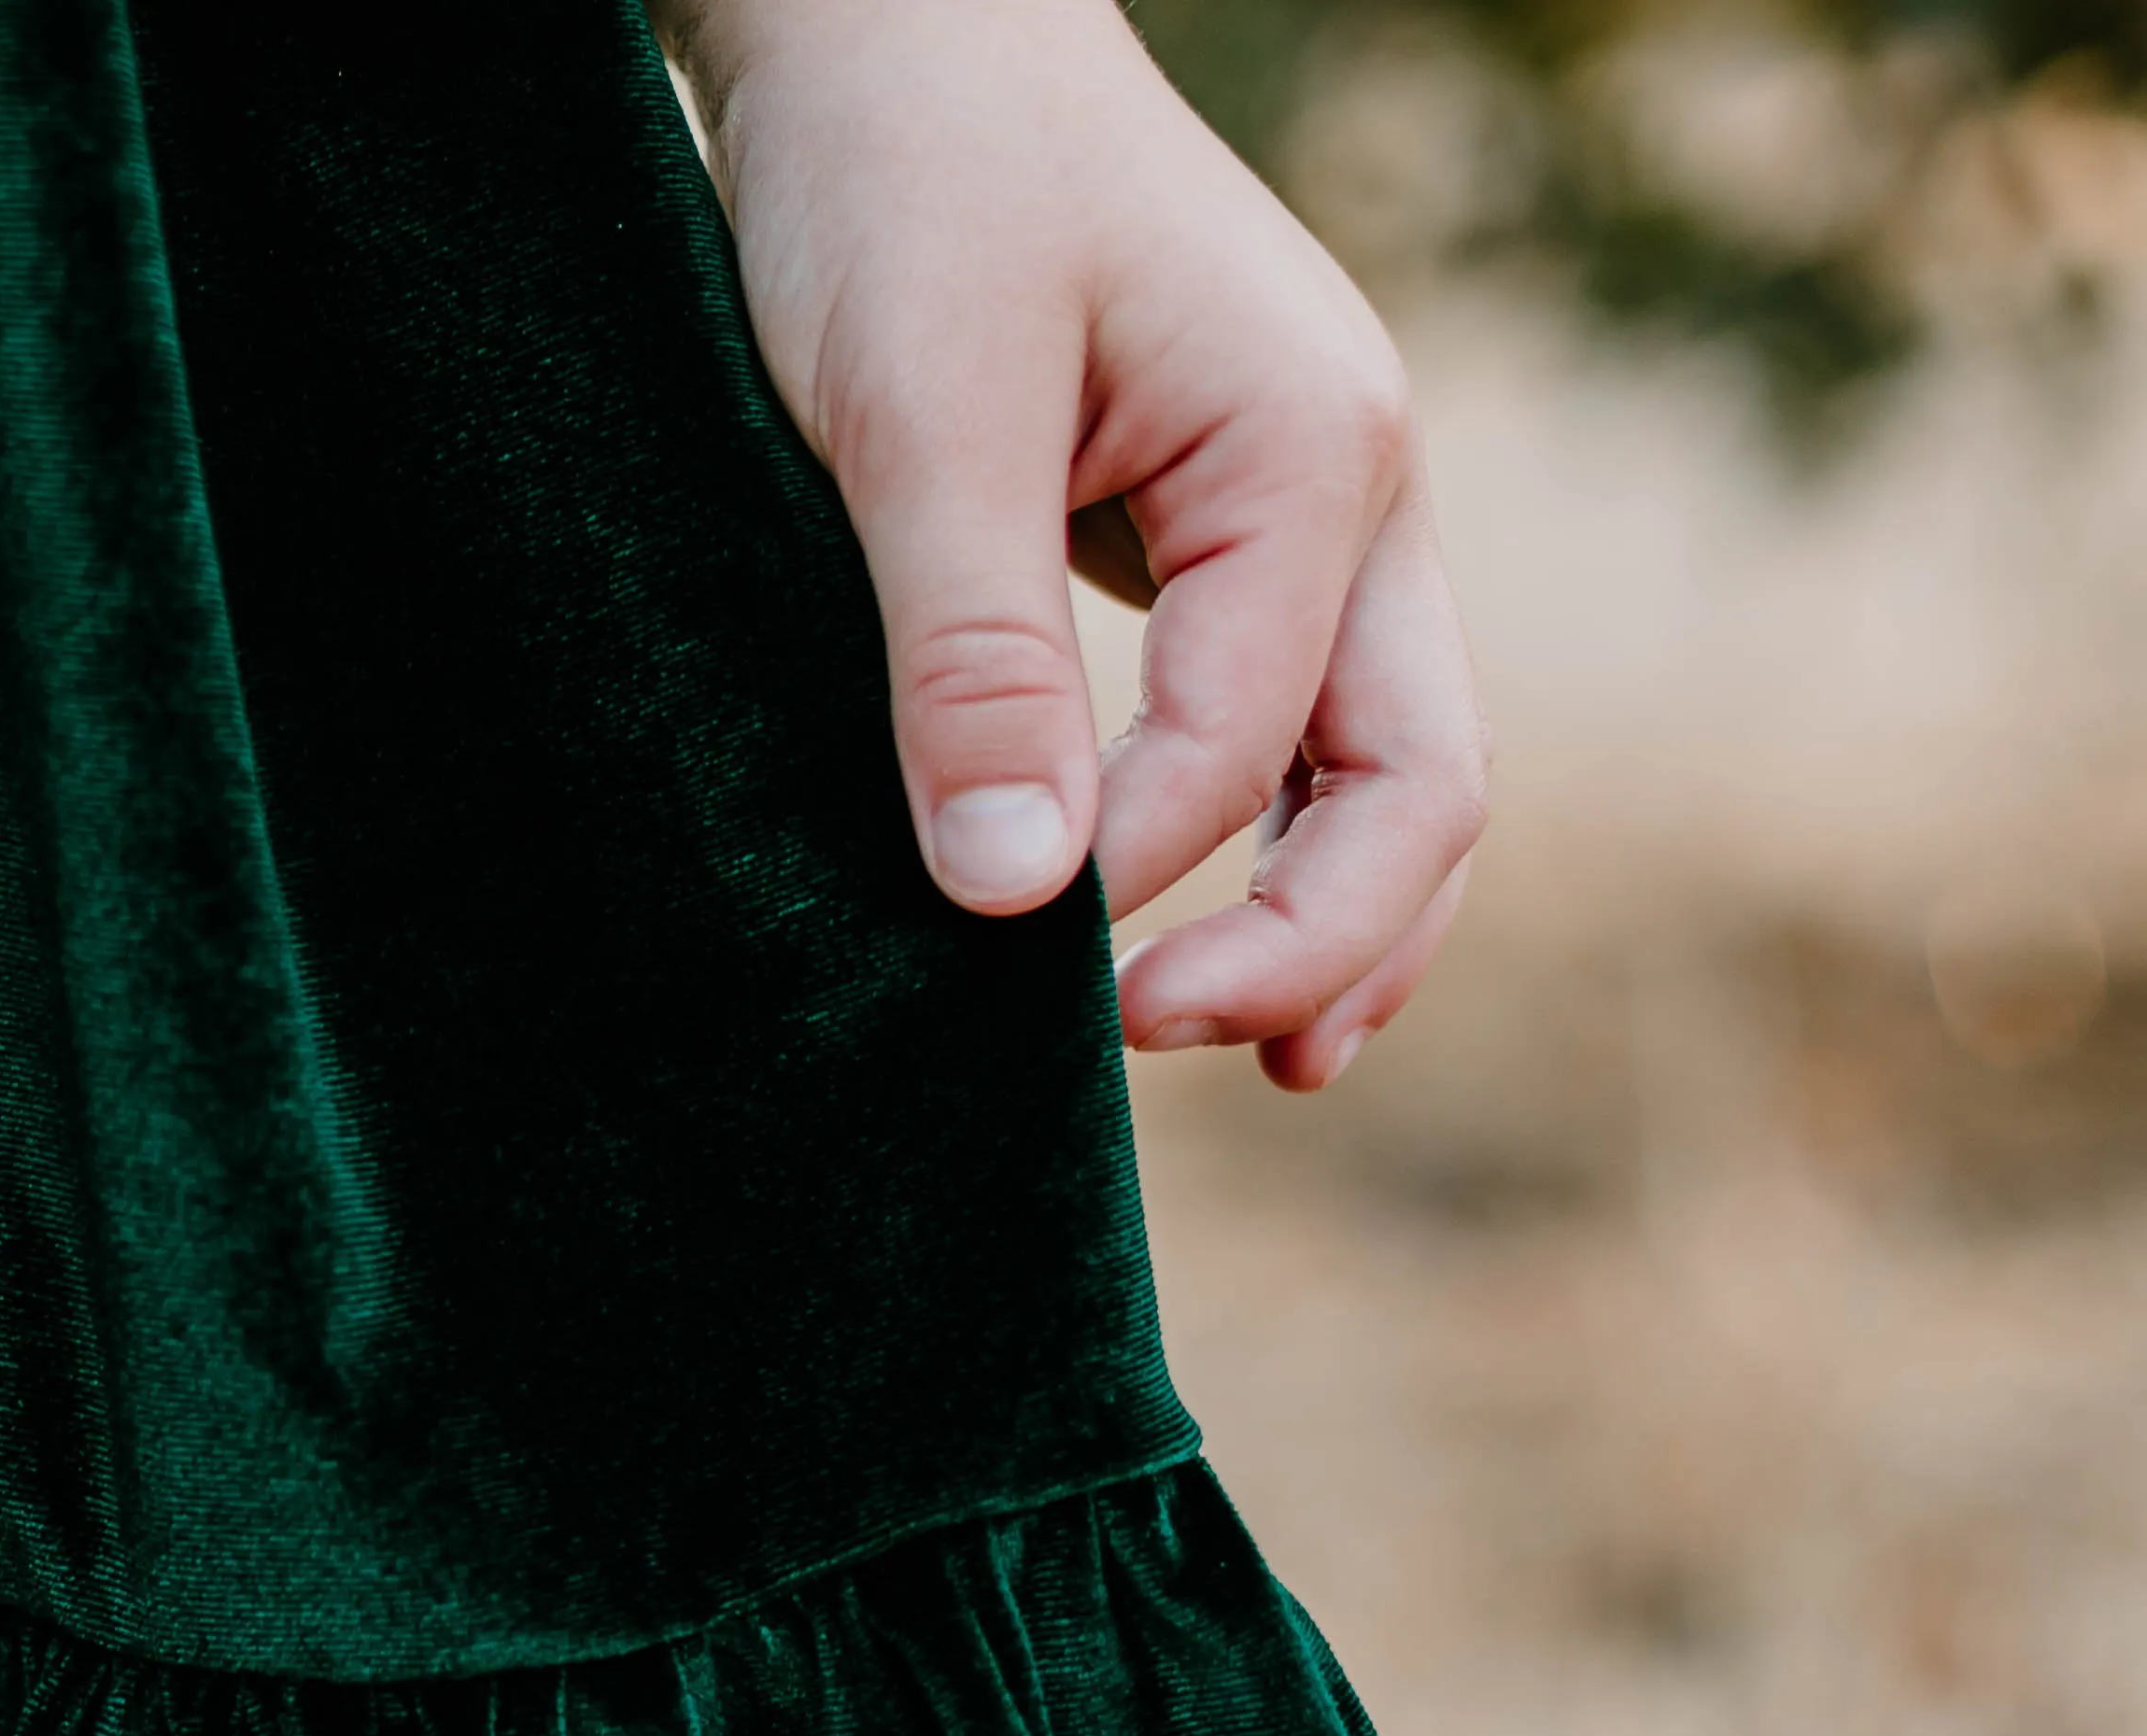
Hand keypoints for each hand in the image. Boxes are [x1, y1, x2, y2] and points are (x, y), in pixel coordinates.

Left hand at [662, 0, 1487, 1089]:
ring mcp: (1306, 517)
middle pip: (1420, 782)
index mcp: (1314, 455)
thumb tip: (1015, 894)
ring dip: (1329, 921)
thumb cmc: (903, 187)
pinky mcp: (1218, 537)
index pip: (1255, 747)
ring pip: (1385, 767)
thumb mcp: (916, 420)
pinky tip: (1195, 939)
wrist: (892, 33)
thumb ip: (970, 655)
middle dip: (1314, 942)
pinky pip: (1293, 724)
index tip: (996, 963)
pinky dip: (1267, 842)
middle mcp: (1352, 494)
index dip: (1133, 878)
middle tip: (1161, 1048)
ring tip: (1244, 1056)